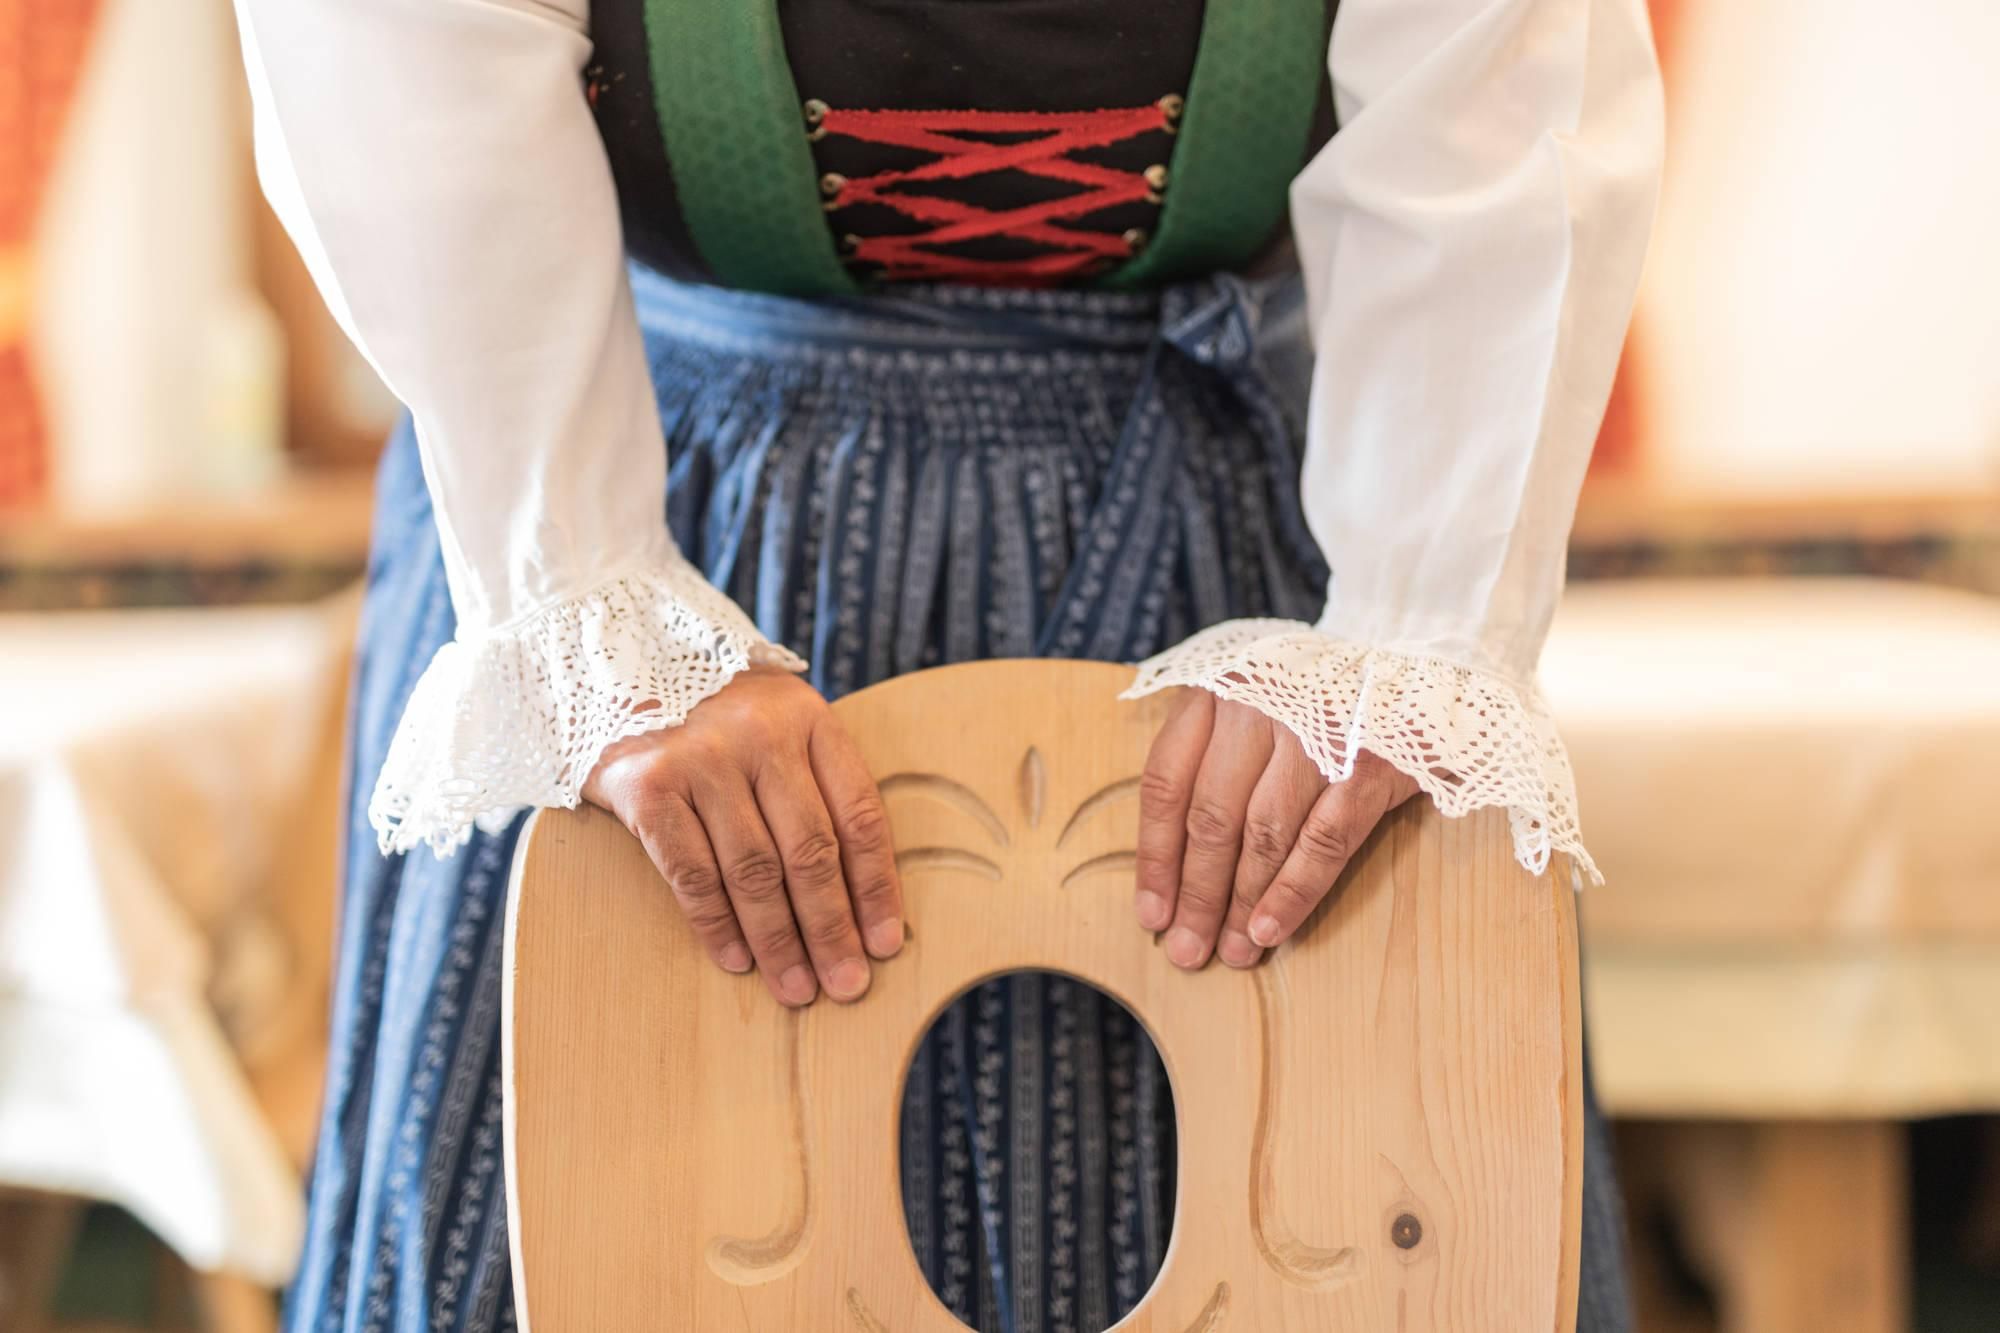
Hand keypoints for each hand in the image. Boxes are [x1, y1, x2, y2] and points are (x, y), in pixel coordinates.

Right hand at [582, 666, 902, 1006]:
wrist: (611, 664)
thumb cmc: (712, 713)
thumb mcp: (776, 722)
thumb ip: (814, 781)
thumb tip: (858, 892)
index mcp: (808, 719)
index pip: (858, 814)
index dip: (876, 887)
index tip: (884, 943)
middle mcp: (760, 735)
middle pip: (810, 851)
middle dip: (832, 929)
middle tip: (846, 984)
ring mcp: (701, 759)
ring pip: (754, 871)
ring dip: (778, 940)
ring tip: (796, 987)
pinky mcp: (648, 786)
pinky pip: (692, 873)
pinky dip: (717, 924)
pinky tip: (736, 959)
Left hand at [1135, 690, 1418, 969]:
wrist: (1420, 657)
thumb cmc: (1320, 695)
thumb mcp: (1251, 701)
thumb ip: (1209, 757)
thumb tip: (1174, 862)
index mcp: (1216, 688)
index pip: (1167, 783)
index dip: (1156, 856)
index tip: (1152, 913)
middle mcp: (1258, 704)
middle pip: (1211, 818)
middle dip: (1197, 895)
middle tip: (1187, 950)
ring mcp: (1314, 733)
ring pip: (1263, 834)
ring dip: (1241, 903)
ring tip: (1232, 951)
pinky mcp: (1369, 763)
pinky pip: (1322, 841)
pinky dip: (1294, 891)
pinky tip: (1271, 928)